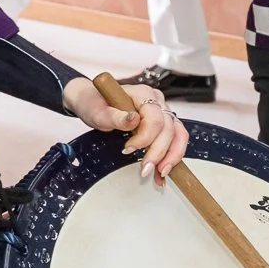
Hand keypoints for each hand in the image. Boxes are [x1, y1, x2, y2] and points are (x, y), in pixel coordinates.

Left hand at [64, 76, 188, 184]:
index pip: (155, 118)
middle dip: (159, 152)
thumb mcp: (97, 112)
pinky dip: (170, 156)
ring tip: (159, 173)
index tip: (128, 149)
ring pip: (178, 135)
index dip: (145, 138)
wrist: (90, 102)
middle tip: (145, 169)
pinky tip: (161, 171)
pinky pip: (174, 139)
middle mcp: (155, 101)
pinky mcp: (162, 123)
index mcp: (141, 93)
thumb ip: (115, 117)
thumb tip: (133, 119)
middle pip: (169, 128)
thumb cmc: (93, 103)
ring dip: (171, 157)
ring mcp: (161, 111)